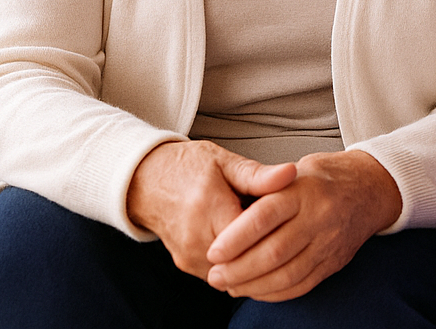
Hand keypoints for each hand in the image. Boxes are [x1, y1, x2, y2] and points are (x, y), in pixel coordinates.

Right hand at [126, 140, 295, 281]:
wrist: (145, 182)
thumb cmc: (187, 167)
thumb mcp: (224, 162)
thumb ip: (257, 174)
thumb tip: (290, 174)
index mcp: (208, 209)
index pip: (255, 235)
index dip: (278, 227)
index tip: (288, 214)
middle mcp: (197, 240)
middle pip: (248, 257)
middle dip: (269, 244)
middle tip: (282, 225)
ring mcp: (191, 257)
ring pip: (237, 270)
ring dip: (254, 256)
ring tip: (265, 233)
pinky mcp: (188, 266)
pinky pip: (224, 273)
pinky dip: (240, 262)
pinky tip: (249, 243)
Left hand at [204, 149, 401, 301]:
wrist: (373, 188)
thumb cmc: (326, 177)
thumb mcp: (296, 169)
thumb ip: (265, 188)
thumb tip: (227, 214)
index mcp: (304, 189)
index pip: (265, 217)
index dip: (235, 238)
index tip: (213, 252)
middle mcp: (319, 217)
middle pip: (274, 251)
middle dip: (238, 269)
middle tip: (215, 275)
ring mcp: (329, 242)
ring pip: (287, 274)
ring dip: (253, 286)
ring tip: (230, 286)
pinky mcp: (334, 262)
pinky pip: (302, 285)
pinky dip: (275, 293)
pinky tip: (256, 290)